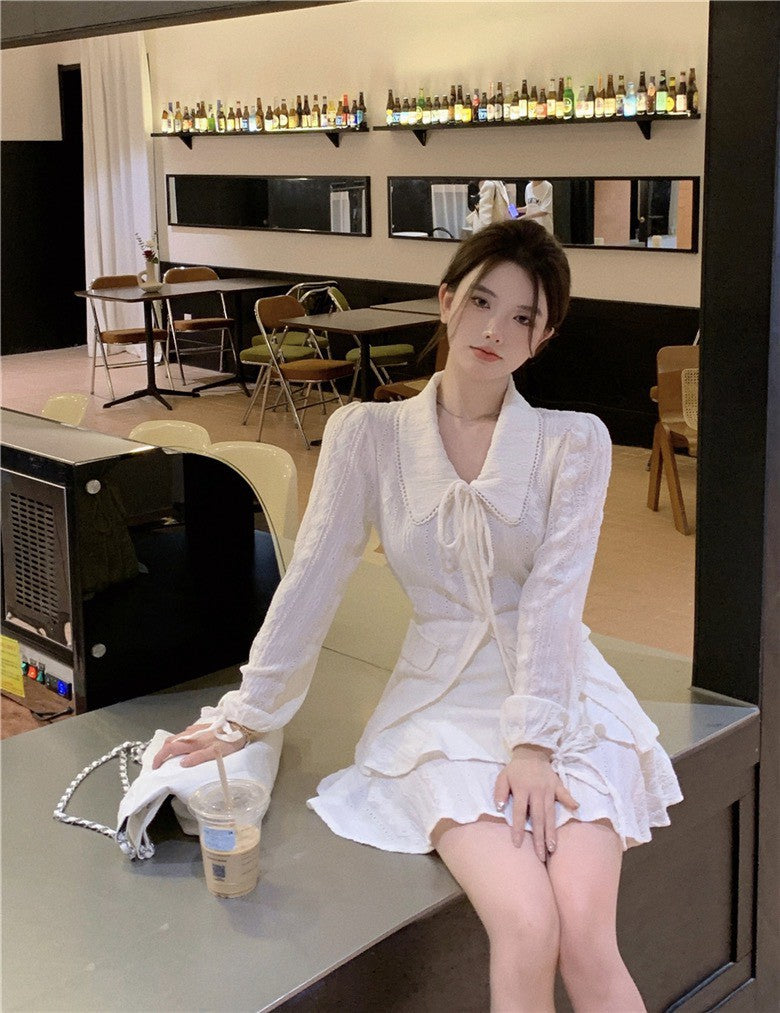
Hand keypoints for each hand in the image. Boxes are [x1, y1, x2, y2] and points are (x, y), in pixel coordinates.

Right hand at [151, 722, 245, 769]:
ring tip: (171, 757)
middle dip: (162, 752)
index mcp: (192, 741)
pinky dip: (180, 742)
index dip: (160, 757)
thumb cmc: (228, 742)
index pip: (169, 748)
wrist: (240, 726)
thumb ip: (198, 758)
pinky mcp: (200, 726)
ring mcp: (195, 729)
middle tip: (161, 763)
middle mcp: (191, 733)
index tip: (156, 767)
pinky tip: (185, 747)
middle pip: (170, 741)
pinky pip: (185, 734)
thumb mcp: (215, 753)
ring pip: (177, 737)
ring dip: (170, 746)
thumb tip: (181, 764)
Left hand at [494, 744, 578, 861]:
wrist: (531, 753)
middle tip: (541, 855)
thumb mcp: (503, 777)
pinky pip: (565, 794)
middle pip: (538, 817)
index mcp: (522, 789)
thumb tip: (498, 808)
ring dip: (552, 831)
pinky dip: (570, 800)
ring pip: (550, 813)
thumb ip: (499, 792)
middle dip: (539, 838)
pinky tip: (576, 810)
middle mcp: (536, 791)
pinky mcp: (557, 785)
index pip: (519, 812)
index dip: (518, 828)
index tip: (517, 844)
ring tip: (553, 847)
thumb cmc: (515, 770)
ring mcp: (548, 789)